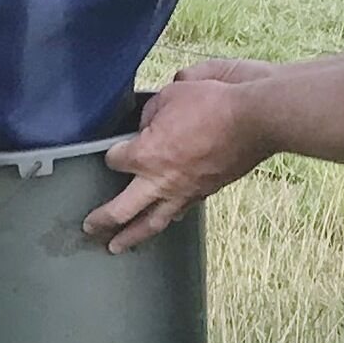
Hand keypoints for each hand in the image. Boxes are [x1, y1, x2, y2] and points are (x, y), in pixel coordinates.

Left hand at [85, 63, 276, 252]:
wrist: (254, 120)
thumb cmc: (213, 104)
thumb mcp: (172, 95)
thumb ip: (151, 111)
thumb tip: (147, 122)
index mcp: (146, 154)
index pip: (114, 160)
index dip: (112, 154)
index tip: (115, 151)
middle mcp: (160, 180)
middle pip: (121, 210)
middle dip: (102, 221)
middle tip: (89, 228)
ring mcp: (183, 191)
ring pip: (152, 223)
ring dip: (132, 237)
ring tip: (118, 247)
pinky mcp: (204, 193)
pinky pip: (180, 211)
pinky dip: (167, 218)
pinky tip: (164, 221)